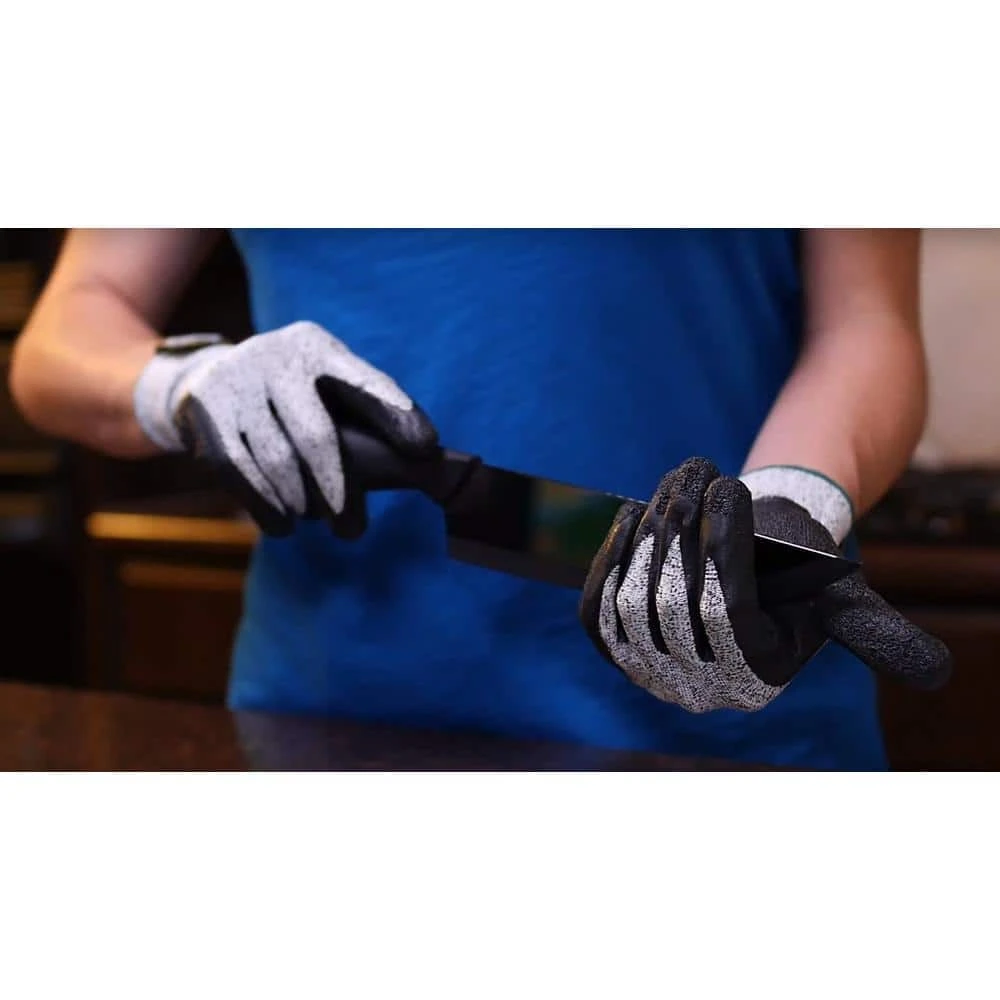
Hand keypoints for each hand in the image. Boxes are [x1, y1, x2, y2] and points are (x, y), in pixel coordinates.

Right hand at [132, 321, 438, 536]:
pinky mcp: (206, 412)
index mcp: (318, 348)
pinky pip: (238, 470)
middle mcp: (278, 358)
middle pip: (316, 434)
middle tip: (352, 529)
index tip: (426, 450)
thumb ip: (367, 416)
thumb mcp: (326, 389)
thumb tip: (429, 464)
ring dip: (301, 503)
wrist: (206, 379)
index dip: (397, 416)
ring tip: (316, 522)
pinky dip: (264, 505)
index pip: (366, 384)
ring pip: (276, 459)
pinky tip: (283, 525)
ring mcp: (237, 383)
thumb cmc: (293, 397)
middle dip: (339, 488)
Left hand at [578, 458, 951, 712]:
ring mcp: (651, 673)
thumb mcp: (840, 601)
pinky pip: (596, 613)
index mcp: (756, 678)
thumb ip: (875, 634)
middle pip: (672, 606)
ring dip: (647, 533)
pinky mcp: (618, 651)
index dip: (723, 546)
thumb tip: (934, 673)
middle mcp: (700, 690)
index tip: (730, 486)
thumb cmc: (795, 579)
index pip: (727, 614)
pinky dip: (606, 561)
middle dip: (680, 530)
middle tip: (694, 473)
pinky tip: (628, 515)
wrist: (744, 582)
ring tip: (671, 485)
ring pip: (632, 602)